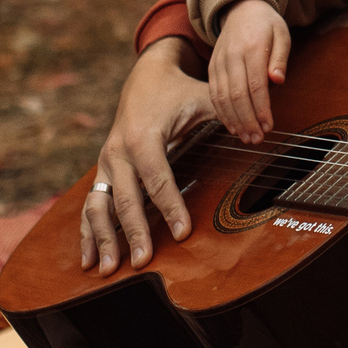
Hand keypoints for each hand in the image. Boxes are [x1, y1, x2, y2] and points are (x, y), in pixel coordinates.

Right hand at [80, 37, 215, 274]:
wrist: (144, 77)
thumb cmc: (177, 92)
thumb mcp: (203, 98)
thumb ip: (229, 114)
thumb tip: (259, 132)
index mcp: (142, 136)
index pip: (158, 178)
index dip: (171, 207)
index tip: (183, 233)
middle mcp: (118, 152)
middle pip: (125, 199)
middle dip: (134, 233)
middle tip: (145, 263)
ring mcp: (105, 164)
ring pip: (98, 206)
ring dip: (103, 239)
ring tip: (109, 270)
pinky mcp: (101, 172)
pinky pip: (89, 206)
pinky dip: (88, 234)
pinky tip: (89, 261)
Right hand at [208, 0, 291, 144]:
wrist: (241, 8)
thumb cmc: (266, 25)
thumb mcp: (282, 34)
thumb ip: (280, 58)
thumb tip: (277, 80)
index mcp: (251, 48)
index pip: (255, 85)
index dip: (261, 109)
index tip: (269, 126)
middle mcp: (231, 57)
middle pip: (237, 95)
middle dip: (247, 120)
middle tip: (257, 139)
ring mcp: (219, 63)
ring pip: (222, 97)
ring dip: (234, 121)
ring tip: (246, 137)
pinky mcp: (212, 68)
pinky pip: (214, 94)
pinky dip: (221, 112)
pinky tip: (232, 126)